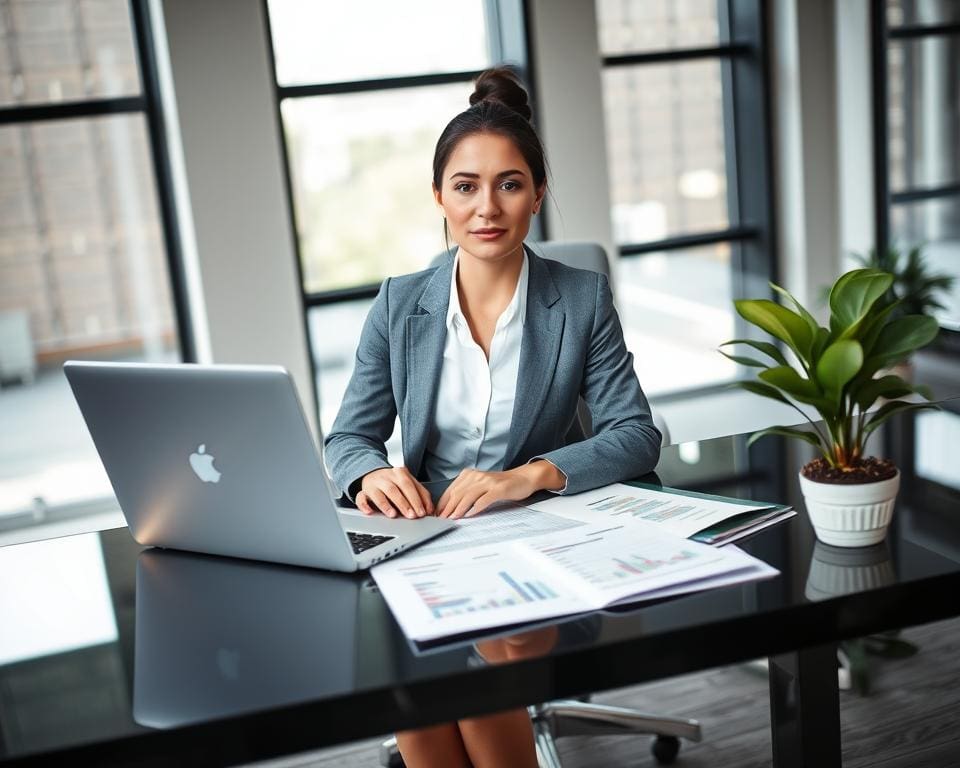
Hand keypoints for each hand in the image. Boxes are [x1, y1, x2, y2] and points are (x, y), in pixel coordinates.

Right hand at [357, 467, 432, 518]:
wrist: (373, 473)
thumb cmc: (394, 482)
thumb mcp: (409, 484)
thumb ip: (421, 495)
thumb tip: (430, 510)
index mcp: (399, 473)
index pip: (409, 485)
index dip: (417, 499)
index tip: (422, 512)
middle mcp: (385, 477)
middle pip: (395, 489)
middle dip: (404, 503)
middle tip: (412, 516)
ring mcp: (373, 484)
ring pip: (379, 493)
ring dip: (386, 505)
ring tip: (393, 515)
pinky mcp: (363, 492)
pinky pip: (361, 498)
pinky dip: (364, 505)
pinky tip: (370, 512)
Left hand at [436, 461, 564, 518]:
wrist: (522, 478)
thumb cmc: (500, 485)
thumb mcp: (480, 485)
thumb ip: (466, 493)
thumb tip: (450, 508)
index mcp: (469, 474)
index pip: (451, 490)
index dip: (442, 503)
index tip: (437, 514)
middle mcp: (477, 476)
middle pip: (457, 493)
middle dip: (447, 508)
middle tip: (441, 520)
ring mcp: (488, 482)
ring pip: (468, 496)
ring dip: (458, 509)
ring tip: (452, 518)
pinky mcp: (498, 489)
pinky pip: (484, 499)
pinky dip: (475, 508)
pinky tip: (469, 515)